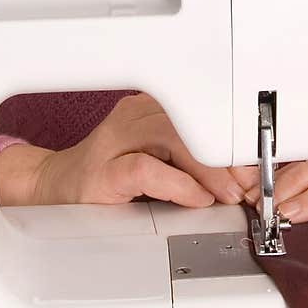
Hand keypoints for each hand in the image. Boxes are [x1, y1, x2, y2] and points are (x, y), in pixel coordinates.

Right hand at [32, 93, 254, 206]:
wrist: (54, 192)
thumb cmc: (110, 179)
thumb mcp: (160, 163)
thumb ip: (195, 166)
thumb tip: (241, 180)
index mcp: (150, 109)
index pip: (200, 113)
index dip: (231, 140)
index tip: (252, 166)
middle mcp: (132, 117)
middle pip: (190, 122)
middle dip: (225, 155)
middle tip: (247, 184)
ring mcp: (114, 141)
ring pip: (172, 139)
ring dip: (207, 170)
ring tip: (226, 194)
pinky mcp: (102, 172)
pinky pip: (145, 168)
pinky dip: (177, 184)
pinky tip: (195, 198)